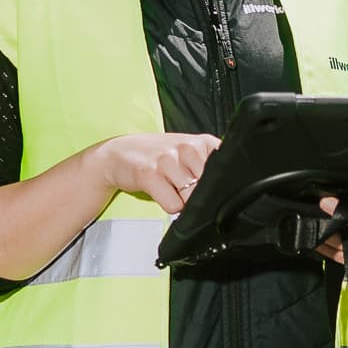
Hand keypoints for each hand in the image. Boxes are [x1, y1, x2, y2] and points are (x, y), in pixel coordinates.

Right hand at [91, 132, 218, 212]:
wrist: (118, 153)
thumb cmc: (158, 155)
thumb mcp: (189, 153)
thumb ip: (209, 165)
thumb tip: (229, 191)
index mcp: (202, 142)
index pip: (228, 170)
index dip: (221, 185)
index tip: (209, 186)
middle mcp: (187, 147)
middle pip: (210, 188)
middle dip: (200, 196)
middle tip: (184, 187)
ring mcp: (168, 159)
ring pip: (192, 198)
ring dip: (183, 202)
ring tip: (171, 188)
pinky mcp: (150, 174)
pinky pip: (173, 205)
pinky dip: (169, 206)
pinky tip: (161, 193)